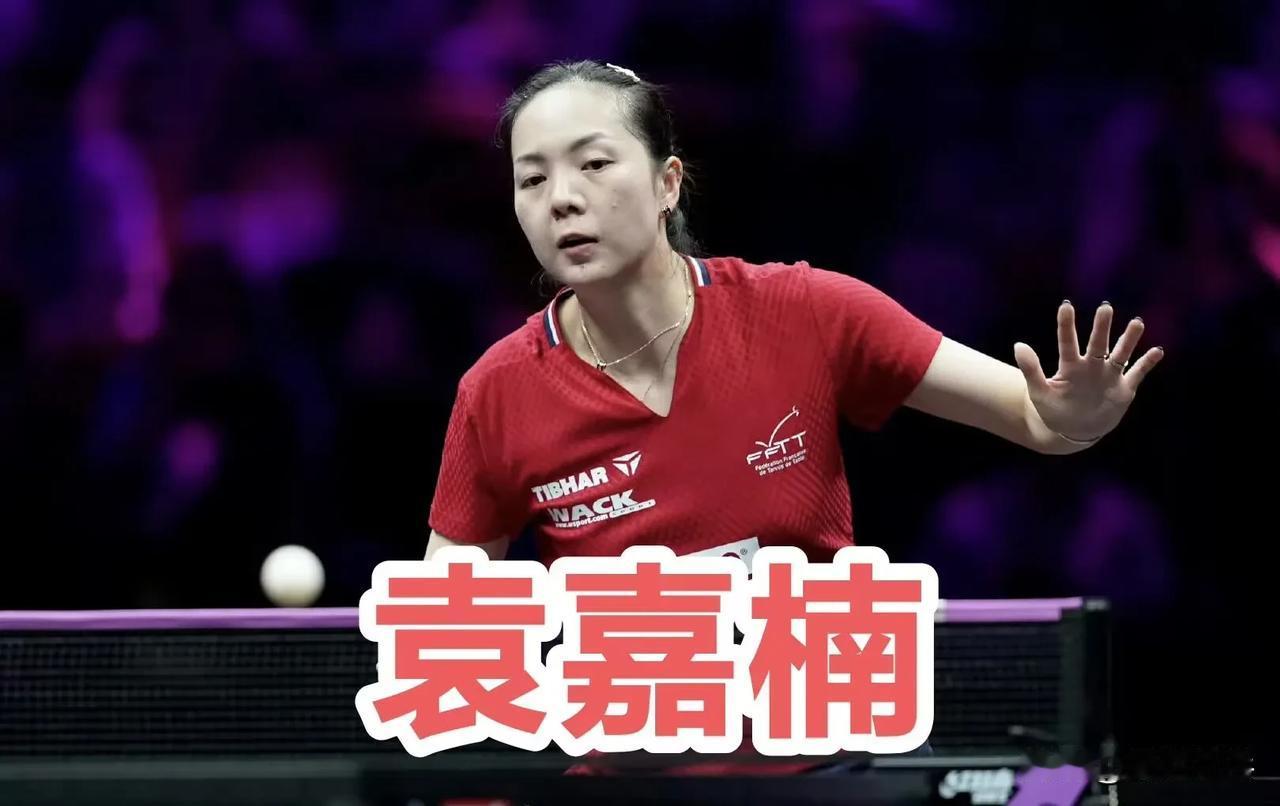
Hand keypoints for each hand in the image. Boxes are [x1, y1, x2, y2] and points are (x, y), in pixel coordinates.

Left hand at [1012, 301, 1163, 442]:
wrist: (1074, 430)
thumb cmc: (1054, 410)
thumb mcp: (1039, 392)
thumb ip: (1031, 370)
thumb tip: (1018, 345)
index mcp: (1070, 366)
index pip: (1067, 342)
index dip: (1066, 325)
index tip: (1066, 306)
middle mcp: (1091, 366)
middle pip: (1097, 344)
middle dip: (1101, 327)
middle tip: (1105, 307)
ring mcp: (1109, 376)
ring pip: (1120, 354)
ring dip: (1128, 340)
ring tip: (1136, 323)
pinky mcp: (1124, 388)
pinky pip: (1137, 372)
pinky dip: (1147, 363)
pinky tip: (1157, 351)